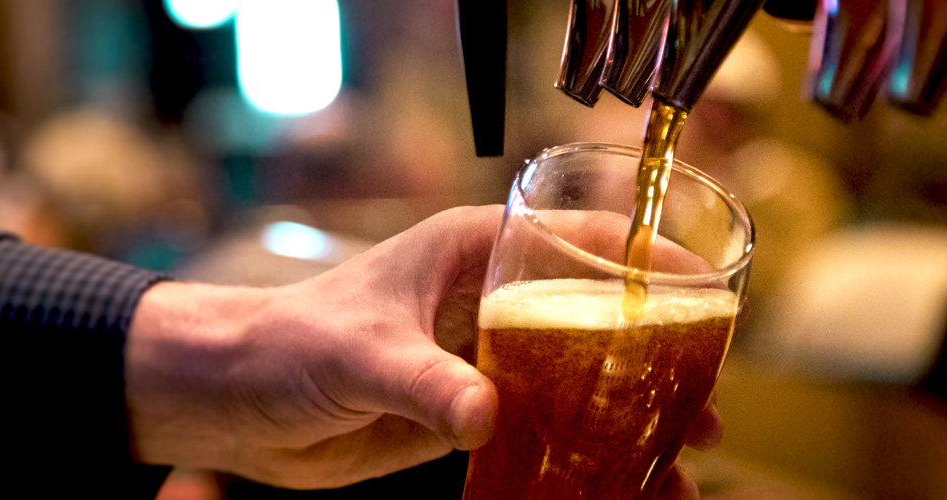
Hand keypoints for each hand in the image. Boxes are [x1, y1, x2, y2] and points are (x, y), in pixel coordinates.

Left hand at [123, 205, 724, 493]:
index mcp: (471, 251)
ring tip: (682, 460)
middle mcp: (487, 300)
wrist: (233, 398)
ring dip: (628, 419)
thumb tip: (489, 419)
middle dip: (658, 362)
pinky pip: (539, 432)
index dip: (652, 264)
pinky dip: (581, 457)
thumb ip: (426, 383)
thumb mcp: (360, 355)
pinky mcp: (465, 413)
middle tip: (708, 408)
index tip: (712, 296)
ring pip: (577, 383)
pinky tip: (619, 486)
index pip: (581, 241)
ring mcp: (481, 359)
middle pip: (597, 320)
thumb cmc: (287, 343)